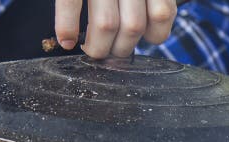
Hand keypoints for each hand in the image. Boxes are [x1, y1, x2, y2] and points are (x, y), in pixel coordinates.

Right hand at [55, 0, 176, 57]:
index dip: (153, 35)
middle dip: (121, 48)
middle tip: (111, 50)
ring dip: (99, 46)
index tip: (141, 38)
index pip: (162, 15)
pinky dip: (66, 26)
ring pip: (107, 24)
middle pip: (133, 26)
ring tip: (93, 49)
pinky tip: (67, 41)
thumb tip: (146, 30)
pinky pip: (71, 3)